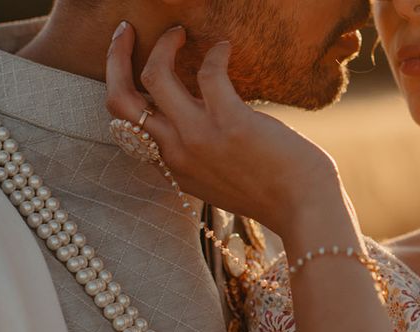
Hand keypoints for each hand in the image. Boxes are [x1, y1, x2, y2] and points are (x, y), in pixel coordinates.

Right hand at [106, 23, 341, 234]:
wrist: (305, 212)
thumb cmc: (275, 197)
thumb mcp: (223, 182)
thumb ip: (204, 157)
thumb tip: (206, 121)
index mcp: (175, 168)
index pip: (127, 127)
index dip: (123, 91)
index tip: (129, 67)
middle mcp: (178, 154)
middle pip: (119, 100)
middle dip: (114, 58)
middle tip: (125, 31)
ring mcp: (201, 138)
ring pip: (153, 77)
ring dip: (162, 45)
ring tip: (179, 32)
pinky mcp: (231, 122)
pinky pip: (208, 72)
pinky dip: (215, 53)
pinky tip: (226, 49)